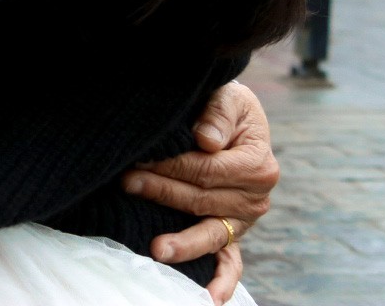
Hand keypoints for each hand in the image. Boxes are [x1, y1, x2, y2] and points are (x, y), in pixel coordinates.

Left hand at [122, 81, 276, 304]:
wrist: (234, 120)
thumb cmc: (226, 107)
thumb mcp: (228, 98)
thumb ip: (218, 114)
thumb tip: (206, 140)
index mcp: (258, 164)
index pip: (206, 170)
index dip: (172, 167)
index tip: (138, 162)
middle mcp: (256, 198)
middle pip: (200, 200)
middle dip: (160, 192)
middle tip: (126, 184)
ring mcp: (244, 220)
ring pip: (210, 234)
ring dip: (182, 242)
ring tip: (156, 249)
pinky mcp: (233, 234)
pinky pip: (231, 263)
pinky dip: (222, 282)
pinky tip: (208, 298)